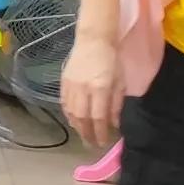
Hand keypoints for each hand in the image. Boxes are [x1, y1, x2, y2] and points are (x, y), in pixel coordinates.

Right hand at [61, 31, 124, 150]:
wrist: (93, 40)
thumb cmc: (112, 60)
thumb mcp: (120, 82)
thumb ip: (116, 104)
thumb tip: (114, 124)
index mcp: (100, 88)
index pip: (98, 117)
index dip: (100, 133)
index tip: (103, 142)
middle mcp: (84, 89)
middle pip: (82, 118)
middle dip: (87, 133)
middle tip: (91, 144)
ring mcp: (71, 85)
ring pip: (71, 112)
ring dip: (77, 126)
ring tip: (82, 134)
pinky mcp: (63, 81)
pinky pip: (64, 103)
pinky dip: (68, 114)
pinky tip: (73, 120)